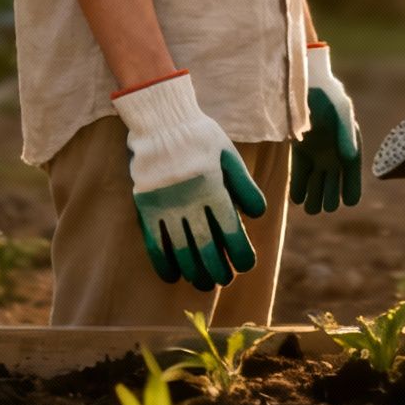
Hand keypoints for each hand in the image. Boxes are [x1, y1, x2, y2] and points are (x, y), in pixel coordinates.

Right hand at [112, 71, 267, 290]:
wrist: (161, 121)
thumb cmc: (200, 138)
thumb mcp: (228, 155)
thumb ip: (244, 185)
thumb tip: (258, 216)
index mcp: (213, 187)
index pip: (230, 230)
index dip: (240, 253)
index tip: (246, 266)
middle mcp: (189, 199)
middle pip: (206, 246)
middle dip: (218, 269)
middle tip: (225, 280)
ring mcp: (165, 204)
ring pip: (181, 249)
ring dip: (194, 271)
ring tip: (204, 283)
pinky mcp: (146, 207)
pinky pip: (154, 242)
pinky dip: (163, 262)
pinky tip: (172, 276)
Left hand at [290, 43, 361, 213]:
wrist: (303, 82)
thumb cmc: (326, 95)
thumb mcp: (339, 111)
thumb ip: (345, 134)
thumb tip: (349, 157)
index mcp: (348, 142)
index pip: (352, 170)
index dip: (352, 186)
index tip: (350, 202)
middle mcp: (334, 151)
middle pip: (334, 181)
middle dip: (330, 196)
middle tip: (325, 207)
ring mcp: (316, 152)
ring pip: (317, 181)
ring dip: (315, 196)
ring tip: (311, 209)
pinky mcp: (299, 151)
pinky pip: (300, 174)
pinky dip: (299, 186)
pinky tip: (297, 198)